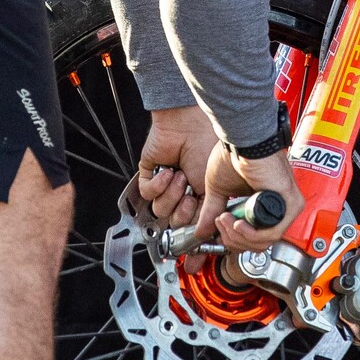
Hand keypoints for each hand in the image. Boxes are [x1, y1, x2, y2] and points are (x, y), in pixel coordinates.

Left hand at [134, 106, 215, 228]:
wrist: (189, 125)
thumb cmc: (206, 148)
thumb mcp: (212, 187)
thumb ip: (208, 213)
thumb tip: (204, 234)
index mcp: (201, 195)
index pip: (192, 223)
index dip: (192, 228)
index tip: (194, 233)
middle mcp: (183, 191)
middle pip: (175, 220)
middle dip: (182, 210)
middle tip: (190, 195)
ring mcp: (165, 184)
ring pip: (160, 209)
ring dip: (171, 194)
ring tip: (180, 175)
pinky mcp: (150, 174)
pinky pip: (147, 193)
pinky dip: (157, 184)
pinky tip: (167, 171)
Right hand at [197, 143, 303, 252]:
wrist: (242, 139)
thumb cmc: (233, 155)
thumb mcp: (219, 191)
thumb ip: (212, 212)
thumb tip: (202, 231)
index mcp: (264, 205)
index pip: (253, 239)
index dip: (233, 241)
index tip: (217, 233)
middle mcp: (279, 208)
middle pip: (258, 245)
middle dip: (232, 239)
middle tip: (219, 222)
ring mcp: (287, 207)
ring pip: (264, 242)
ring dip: (237, 236)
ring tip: (225, 219)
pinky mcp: (290, 204)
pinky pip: (272, 233)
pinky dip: (250, 233)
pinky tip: (237, 222)